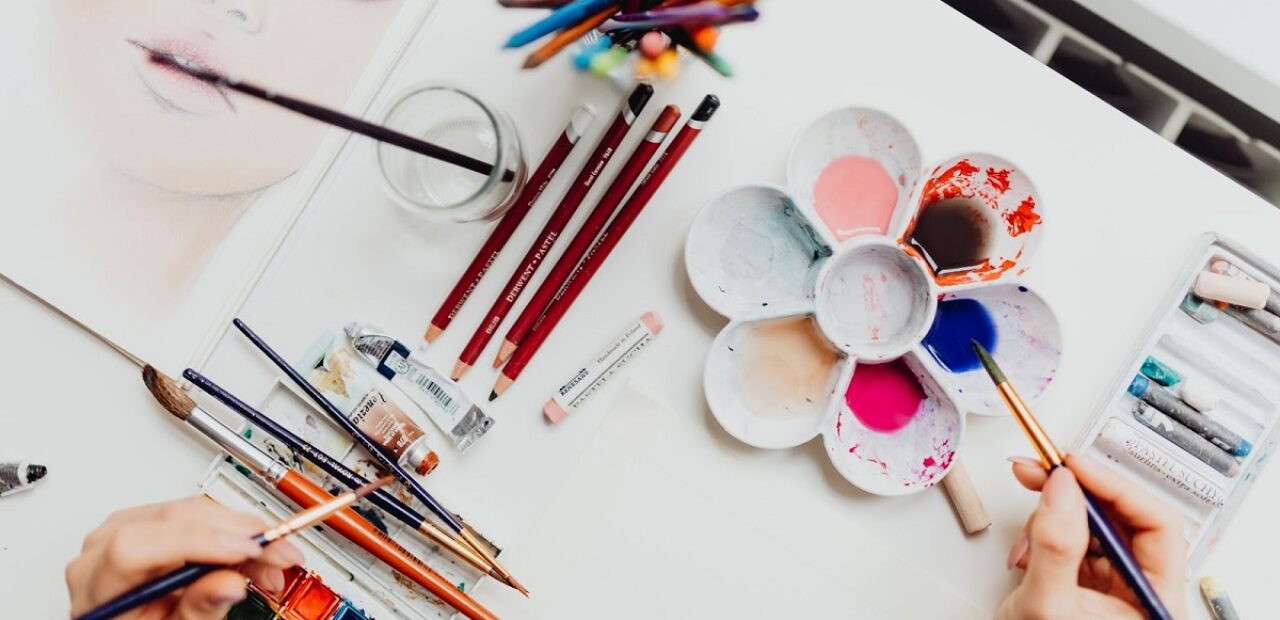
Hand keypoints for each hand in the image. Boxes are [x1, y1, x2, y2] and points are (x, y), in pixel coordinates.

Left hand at [67, 496, 304, 618]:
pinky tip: (254, 551)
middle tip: (281, 556)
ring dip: (242, 532)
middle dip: (237, 534)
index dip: (197, 542)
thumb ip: (197, 610)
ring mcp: (127, 529)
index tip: (247, 552)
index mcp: (96, 584)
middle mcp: (104, 546)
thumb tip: (231, 583)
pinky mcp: (152, 523)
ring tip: (273, 562)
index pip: (136, 547)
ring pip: (191, 510)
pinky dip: (231, 530)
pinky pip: (195, 513)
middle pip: (172, 521)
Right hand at [996, 454, 1186, 619]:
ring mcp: (1112, 588)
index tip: (1075, 467)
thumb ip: (1056, 543)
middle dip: (1076, 495)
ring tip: (1028, 532)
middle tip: (1042, 470)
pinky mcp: (1084, 582)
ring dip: (1053, 517)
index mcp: (1154, 602)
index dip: (1116, 488)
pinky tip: (1027, 548)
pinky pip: (1070, 539)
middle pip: (1122, 519)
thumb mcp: (1046, 604)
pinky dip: (1043, 533)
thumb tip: (1061, 488)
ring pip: (1092, 525)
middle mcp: (1139, 592)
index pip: (1157, 525)